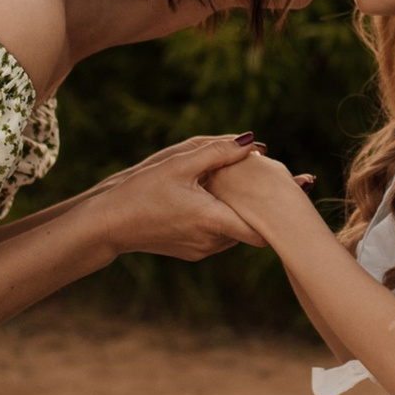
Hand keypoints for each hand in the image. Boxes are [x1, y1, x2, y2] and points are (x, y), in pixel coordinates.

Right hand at [102, 135, 264, 263]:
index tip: (284, 193)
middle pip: (252, 228)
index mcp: (213, 220)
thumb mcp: (179, 165)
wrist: (110, 225)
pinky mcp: (193, 252)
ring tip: (242, 186)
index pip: (264, 231)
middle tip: (269, 181)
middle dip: (259, 206)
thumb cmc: (141, 191)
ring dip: (238, 212)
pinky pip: (219, 236)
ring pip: (235, 232)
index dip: (277, 213)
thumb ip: (218, 151)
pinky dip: (223, 219)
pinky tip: (215, 199)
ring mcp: (202, 250)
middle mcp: (212, 242)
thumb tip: (254, 141)